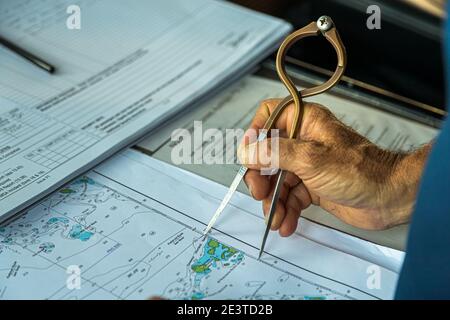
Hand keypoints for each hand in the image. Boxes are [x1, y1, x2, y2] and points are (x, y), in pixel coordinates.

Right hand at [238, 99, 430, 236]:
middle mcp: (304, 141)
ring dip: (273, 202)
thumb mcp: (311, 159)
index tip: (249, 155)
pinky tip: (286, 224)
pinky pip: (290, 197)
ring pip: (277, 180)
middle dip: (261, 178)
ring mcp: (307, 165)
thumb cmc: (362, 170)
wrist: (390, 197)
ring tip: (275, 218)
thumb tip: (246, 150)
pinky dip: (286, 211)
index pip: (269, 116)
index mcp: (305, 122)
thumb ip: (274, 153)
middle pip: (267, 155)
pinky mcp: (313, 187)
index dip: (255, 134)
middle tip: (260, 194)